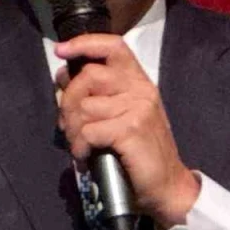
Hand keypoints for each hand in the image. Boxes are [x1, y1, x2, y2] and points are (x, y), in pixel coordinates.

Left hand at [54, 34, 199, 228]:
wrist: (168, 186)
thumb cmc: (140, 152)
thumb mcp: (123, 115)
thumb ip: (99, 95)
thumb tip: (64, 77)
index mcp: (138, 81)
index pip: (113, 46)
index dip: (84, 43)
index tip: (61, 51)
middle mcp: (140, 89)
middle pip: (88, 76)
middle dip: (68, 102)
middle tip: (68, 125)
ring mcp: (137, 108)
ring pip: (83, 107)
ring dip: (73, 130)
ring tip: (80, 145)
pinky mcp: (131, 129)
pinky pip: (88, 131)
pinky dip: (80, 146)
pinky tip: (87, 156)